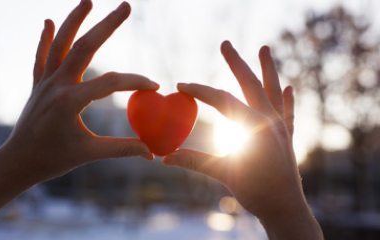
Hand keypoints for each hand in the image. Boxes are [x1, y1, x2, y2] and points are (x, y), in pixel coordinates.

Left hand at [0, 0, 157, 221]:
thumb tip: (151, 152)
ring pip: (60, 43)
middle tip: (127, 5)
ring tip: (89, 0)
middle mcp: (57, 85)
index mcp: (71, 102)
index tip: (154, 86)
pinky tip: (48, 21)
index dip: (135, 82)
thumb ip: (122, 149)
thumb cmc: (54, 160)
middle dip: (107, 25)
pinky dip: (45, 38)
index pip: (110, 83)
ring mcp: (45, 82)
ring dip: (74, 19)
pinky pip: (41, 56)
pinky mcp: (38, 84)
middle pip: (84, 46)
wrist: (18, 162)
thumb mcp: (90, 154)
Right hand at [164, 41, 322, 238]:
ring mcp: (281, 127)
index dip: (200, 91)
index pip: (222, 100)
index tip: (181, 86)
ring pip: (272, 91)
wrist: (286, 210)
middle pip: (250, 84)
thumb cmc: (256, 192)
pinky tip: (289, 87)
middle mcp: (270, 120)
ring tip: (265, 48)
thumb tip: (165, 158)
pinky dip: (287, 99)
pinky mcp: (287, 136)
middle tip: (225, 44)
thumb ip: (195, 161)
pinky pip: (288, 112)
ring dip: (267, 69)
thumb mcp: (224, 173)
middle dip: (236, 63)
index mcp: (254, 126)